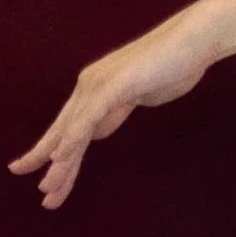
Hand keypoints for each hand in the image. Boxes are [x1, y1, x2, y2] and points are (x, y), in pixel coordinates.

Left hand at [7, 10, 217, 209]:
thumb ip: (113, 111)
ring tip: (47, 189)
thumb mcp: (135, 97)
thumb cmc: (171, 66)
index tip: (44, 177)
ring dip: (60, 163)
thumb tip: (96, 130)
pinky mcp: (114, 85)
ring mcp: (99, 84)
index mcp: (94, 89)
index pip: (69, 127)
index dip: (53, 152)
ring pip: (72, 130)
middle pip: (63, 132)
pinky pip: (88, 117)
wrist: (194, 41)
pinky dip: (73, 138)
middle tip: (41, 195)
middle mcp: (89, 86)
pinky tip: (59, 157)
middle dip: (47, 163)